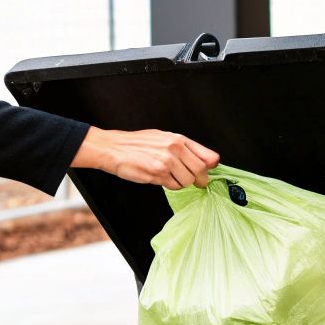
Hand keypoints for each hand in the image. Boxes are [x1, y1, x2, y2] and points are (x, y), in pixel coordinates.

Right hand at [71, 126, 220, 188]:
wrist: (114, 148)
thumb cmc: (137, 144)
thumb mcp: (163, 138)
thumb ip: (184, 148)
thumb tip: (208, 162)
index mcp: (178, 139)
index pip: (208, 156)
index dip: (210, 167)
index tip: (207, 171)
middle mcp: (175, 148)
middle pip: (201, 171)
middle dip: (198, 179)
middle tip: (193, 181)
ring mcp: (166, 162)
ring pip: (188, 181)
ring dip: (181, 183)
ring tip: (170, 176)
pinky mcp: (157, 174)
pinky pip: (174, 186)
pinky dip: (171, 185)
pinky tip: (161, 178)